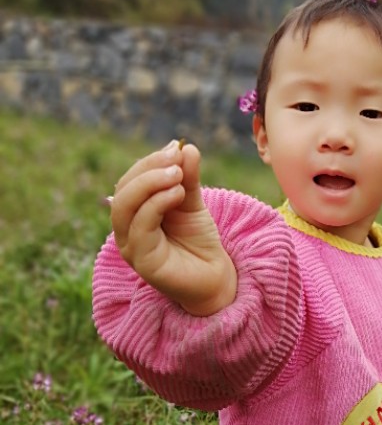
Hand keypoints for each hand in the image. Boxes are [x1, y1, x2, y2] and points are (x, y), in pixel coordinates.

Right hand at [110, 140, 236, 314]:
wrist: (215, 277)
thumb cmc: (199, 241)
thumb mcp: (193, 203)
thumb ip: (188, 178)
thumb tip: (186, 147)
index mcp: (134, 213)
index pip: (130, 180)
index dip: (150, 161)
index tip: (176, 147)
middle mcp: (127, 229)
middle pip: (123, 190)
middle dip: (148, 169)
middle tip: (176, 158)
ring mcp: (131, 246)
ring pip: (124, 207)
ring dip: (150, 183)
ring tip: (178, 175)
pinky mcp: (142, 261)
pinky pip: (140, 227)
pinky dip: (156, 204)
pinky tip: (178, 193)